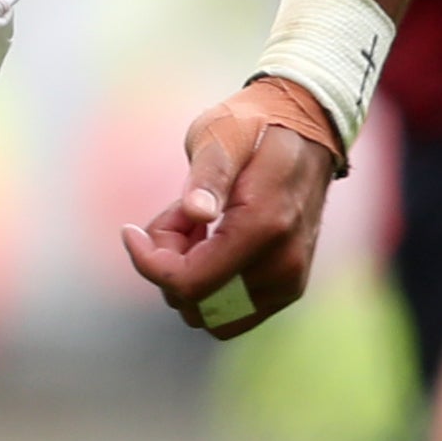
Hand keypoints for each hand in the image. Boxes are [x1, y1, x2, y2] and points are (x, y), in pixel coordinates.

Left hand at [119, 80, 339, 338]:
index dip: (149, 264)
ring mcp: (289, 282)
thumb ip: (208, 175)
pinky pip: (232, 311)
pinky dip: (211, 285)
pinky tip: (213, 243)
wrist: (310, 132)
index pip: (190, 284)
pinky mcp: (288, 287)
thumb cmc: (258, 127)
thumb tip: (196, 211)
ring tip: (197, 229)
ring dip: (190, 276)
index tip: (131, 231)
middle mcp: (283, 265)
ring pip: (211, 313)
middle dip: (170, 265)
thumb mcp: (223, 135)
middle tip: (178, 217)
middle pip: (195, 303)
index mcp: (264, 227)